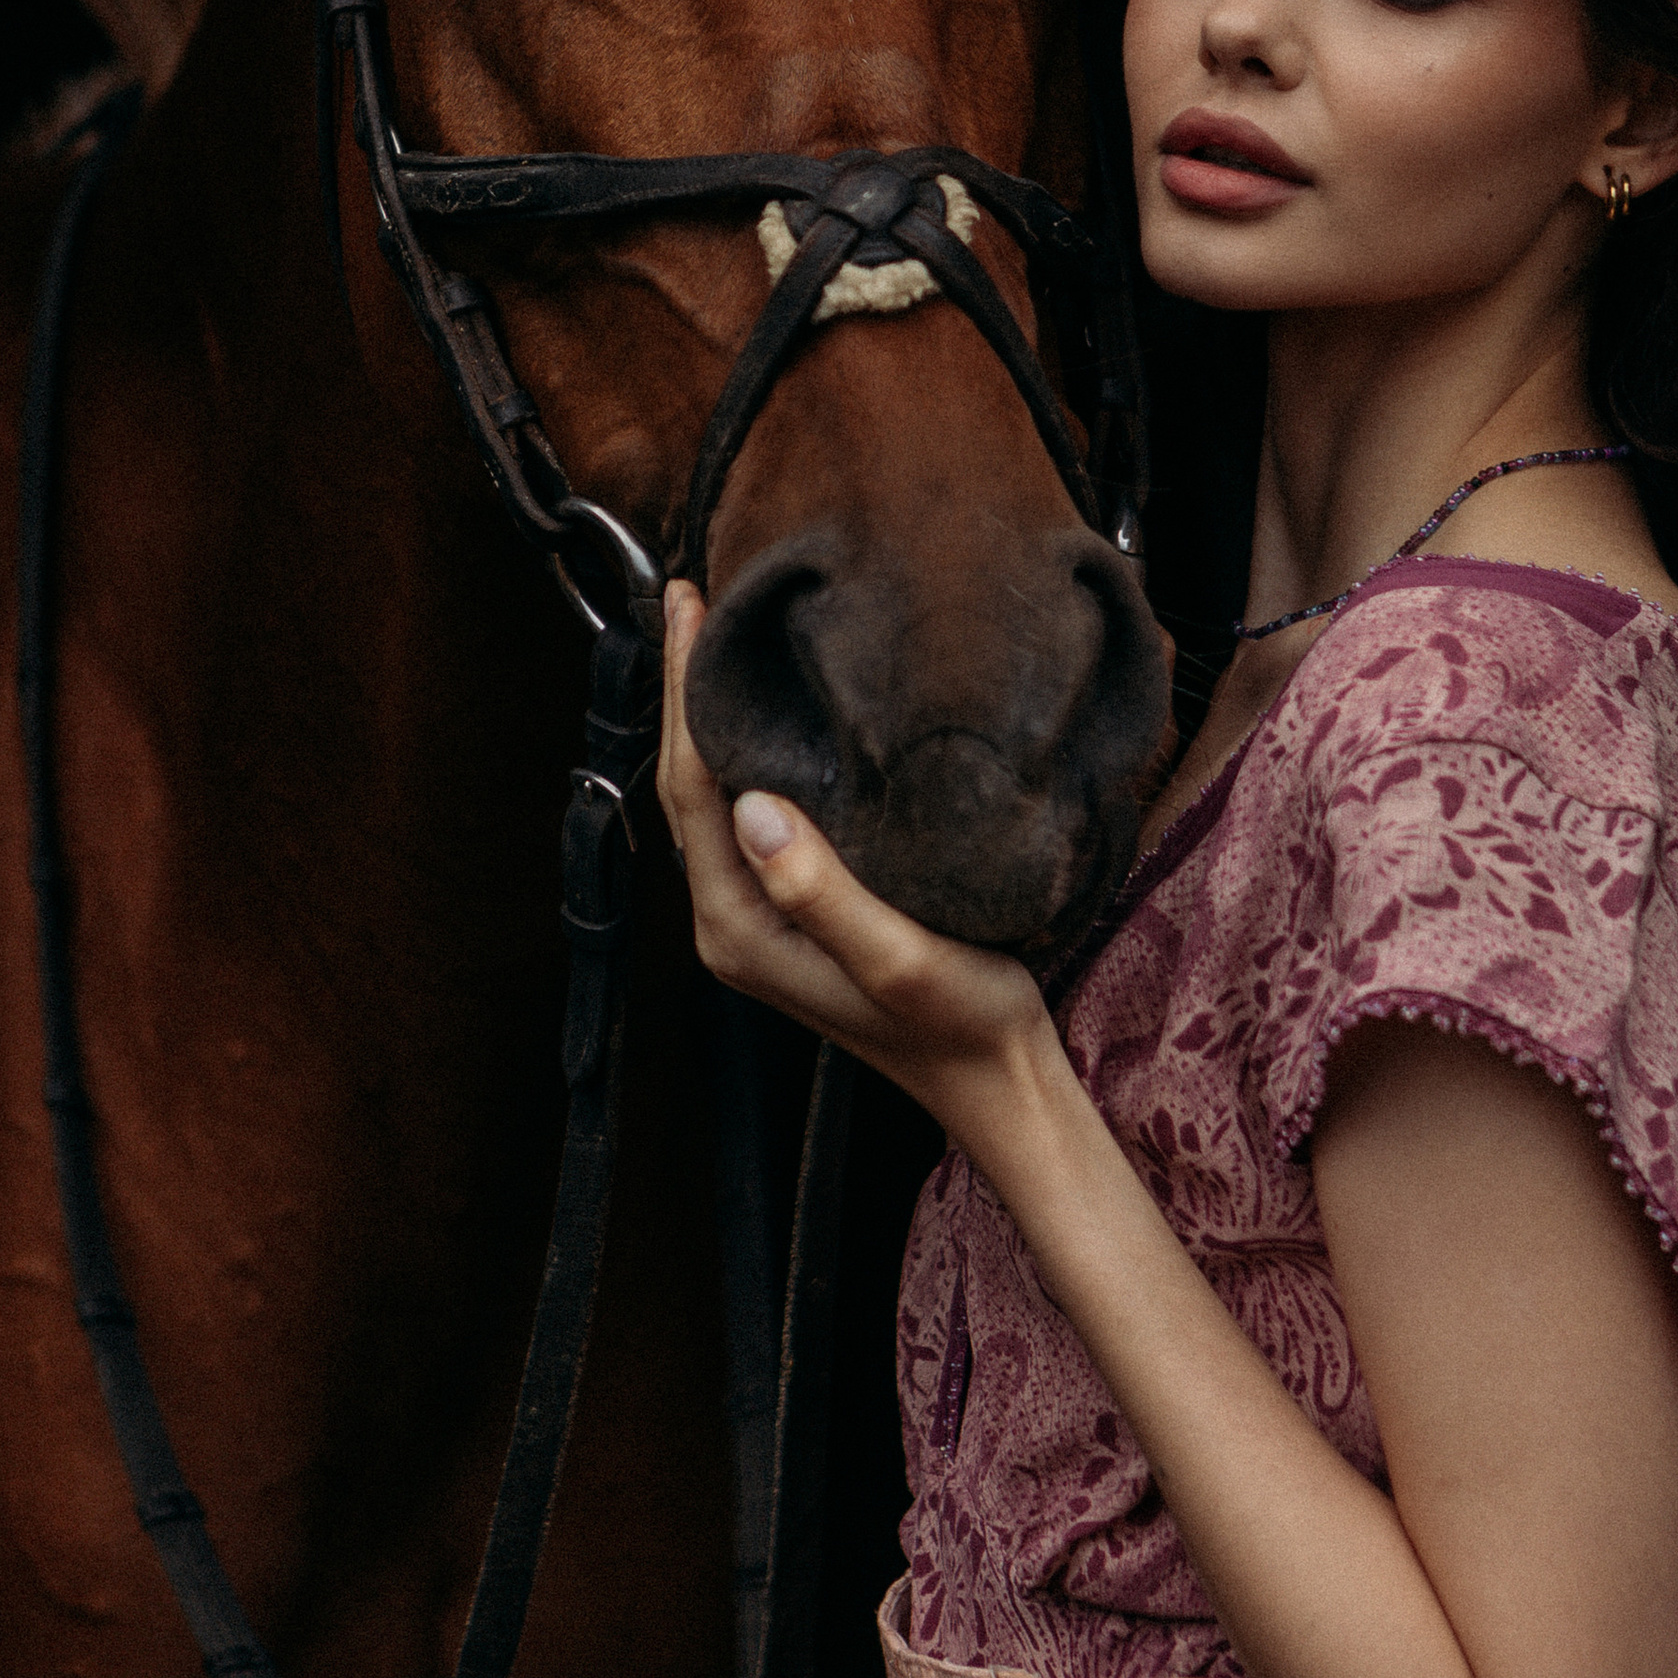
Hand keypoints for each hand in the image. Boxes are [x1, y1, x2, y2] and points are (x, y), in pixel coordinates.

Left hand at [657, 583, 1061, 1163]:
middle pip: (687, 783)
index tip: (687, 608)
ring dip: (708, 713)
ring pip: (712, 794)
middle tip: (689, 596)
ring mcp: (757, 918)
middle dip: (682, 687)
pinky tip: (768, 711)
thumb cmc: (962, 1023)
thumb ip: (821, 890)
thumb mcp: (898, 958)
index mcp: (740, 926)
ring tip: (715, 637)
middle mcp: (732, 921)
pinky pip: (744, 812)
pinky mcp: (790, 910)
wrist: (996, 1081)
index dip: (683, 690)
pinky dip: (743, 747)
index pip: (691, 786)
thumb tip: (750, 805)